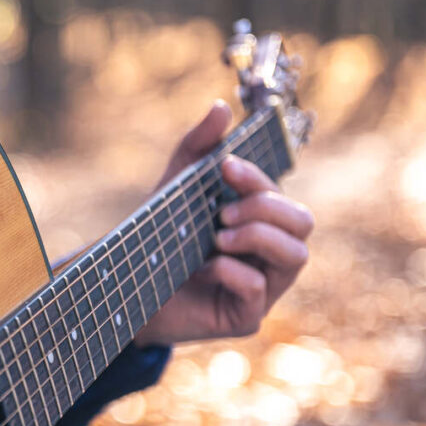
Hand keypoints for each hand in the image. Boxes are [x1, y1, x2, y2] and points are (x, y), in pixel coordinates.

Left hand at [134, 101, 313, 346]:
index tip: (225, 167)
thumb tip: (222, 107)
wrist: (122, 289)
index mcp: (260, 224)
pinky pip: (259, 290)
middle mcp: (268, 255)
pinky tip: (205, 269)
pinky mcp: (244, 318)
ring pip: (297, 257)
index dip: (259, 178)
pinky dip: (233, 272)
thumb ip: (197, 147)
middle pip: (303, 223)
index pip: (282, 196)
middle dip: (266, 208)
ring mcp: (262, 288)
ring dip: (259, 238)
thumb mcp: (174, 187)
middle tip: (222, 213)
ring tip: (218, 237)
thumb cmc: (156, 240)